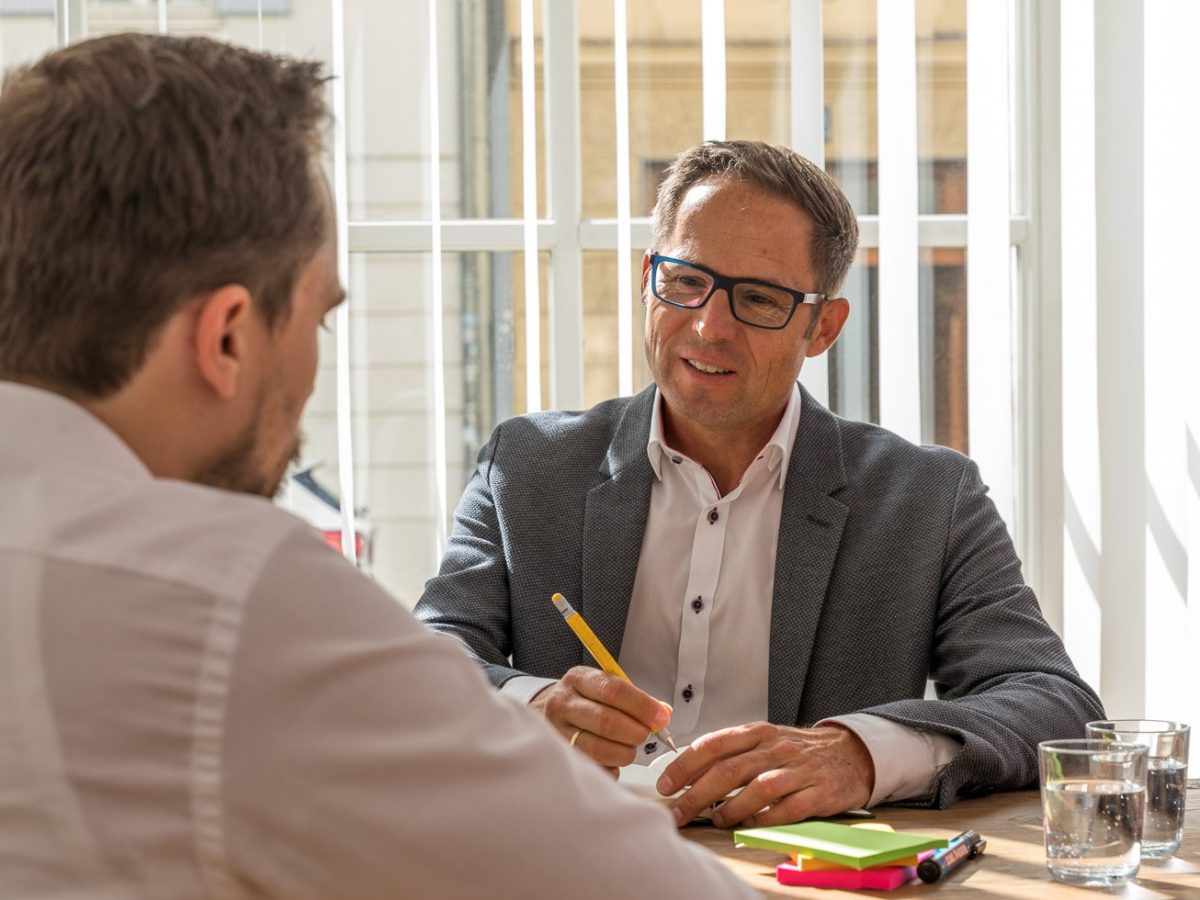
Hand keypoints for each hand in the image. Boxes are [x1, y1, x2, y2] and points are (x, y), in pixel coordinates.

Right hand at [530, 666, 672, 774]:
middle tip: (646, 735)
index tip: (662, 717)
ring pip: (598, 749)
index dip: (642, 706)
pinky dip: (612, 767)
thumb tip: (664, 714)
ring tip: (629, 747)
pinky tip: (613, 759)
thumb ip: (634, 698)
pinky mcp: (558, 756)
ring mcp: (556, 731)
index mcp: (578, 679)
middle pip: (606, 721)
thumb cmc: (584, 700)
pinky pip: (593, 768)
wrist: (546, 712)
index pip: (613, 690)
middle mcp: (562, 703)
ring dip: (625, 752)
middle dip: (635, 732)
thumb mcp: (603, 686)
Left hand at [655, 722, 873, 827]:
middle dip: (697, 794)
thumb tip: (688, 771)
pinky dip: (765, 819)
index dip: (686, 765)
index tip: (666, 783)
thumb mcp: (764, 740)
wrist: (851, 752)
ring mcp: (798, 770)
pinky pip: (788, 809)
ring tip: (715, 820)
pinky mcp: (818, 793)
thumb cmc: (798, 750)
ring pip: (757, 789)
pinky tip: (750, 825)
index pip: (714, 744)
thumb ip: (731, 752)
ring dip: (730, 808)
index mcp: (758, 732)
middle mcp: (775, 748)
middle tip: (678, 811)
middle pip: (729, 770)